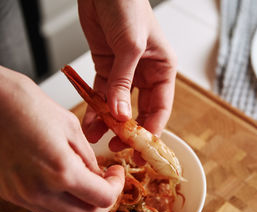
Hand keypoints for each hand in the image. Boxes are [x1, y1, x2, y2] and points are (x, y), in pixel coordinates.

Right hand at [0, 66, 123, 211]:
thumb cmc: (26, 105)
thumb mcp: (70, 127)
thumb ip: (88, 158)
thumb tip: (98, 176)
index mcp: (61, 171)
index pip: (103, 198)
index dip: (117, 187)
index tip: (117, 173)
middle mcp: (40, 191)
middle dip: (103, 201)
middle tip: (107, 182)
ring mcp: (22, 196)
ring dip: (82, 205)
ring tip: (87, 182)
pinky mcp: (10, 194)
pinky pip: (44, 209)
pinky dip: (61, 203)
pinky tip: (64, 182)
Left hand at [78, 0, 176, 148]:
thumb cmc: (127, 6)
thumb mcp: (130, 46)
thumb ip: (124, 82)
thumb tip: (120, 116)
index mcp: (163, 70)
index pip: (160, 108)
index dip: (151, 130)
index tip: (140, 148)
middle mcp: (146, 74)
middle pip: (140, 110)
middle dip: (129, 130)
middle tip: (119, 147)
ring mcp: (125, 72)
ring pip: (119, 105)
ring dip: (108, 122)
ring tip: (98, 139)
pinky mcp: (106, 67)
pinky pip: (102, 93)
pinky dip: (95, 107)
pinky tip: (89, 122)